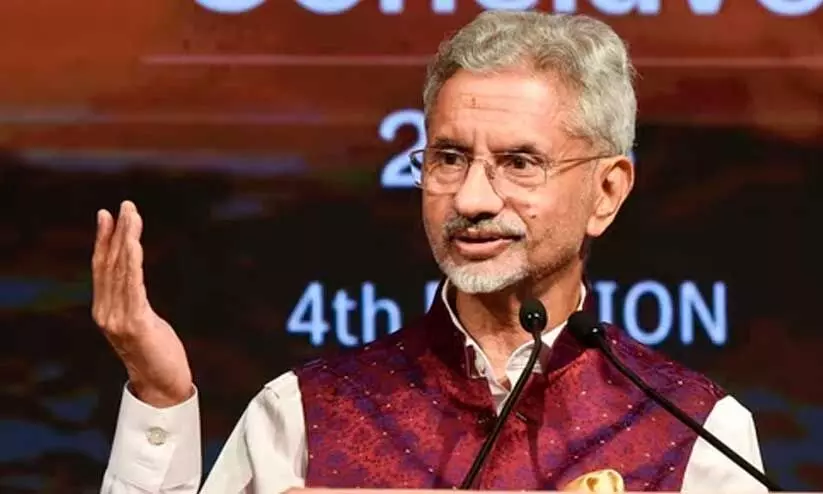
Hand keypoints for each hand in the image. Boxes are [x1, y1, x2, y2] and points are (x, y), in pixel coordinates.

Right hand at [92, 200, 193, 407]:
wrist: (162, 386)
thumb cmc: (155, 353)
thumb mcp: (141, 322)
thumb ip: (133, 302)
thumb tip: (135, 279)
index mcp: (105, 310)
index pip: (102, 267)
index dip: (104, 240)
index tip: (107, 215)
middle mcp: (106, 312)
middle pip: (110, 263)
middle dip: (117, 232)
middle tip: (125, 205)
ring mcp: (118, 318)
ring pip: (121, 270)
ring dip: (127, 240)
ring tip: (132, 215)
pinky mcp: (135, 323)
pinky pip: (133, 286)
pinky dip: (133, 263)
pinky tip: (135, 245)